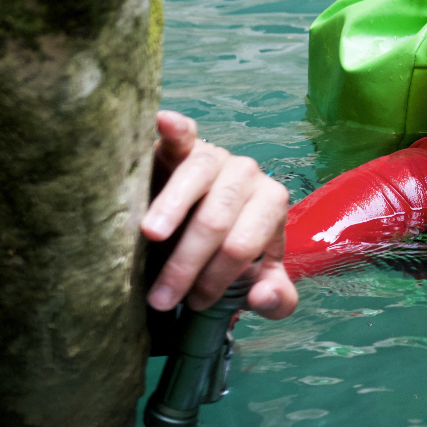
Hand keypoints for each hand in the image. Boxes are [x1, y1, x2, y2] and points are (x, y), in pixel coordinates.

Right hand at [143, 110, 297, 318]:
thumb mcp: (258, 280)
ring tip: (151, 236)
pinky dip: (175, 127)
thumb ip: (276, 297)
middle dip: (187, 263)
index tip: (193, 304)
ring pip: (197, 177)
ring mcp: (216, 156)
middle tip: (161, 298)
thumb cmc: (231, 252)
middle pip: (217, 218)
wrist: (206, 222)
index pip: (244, 245)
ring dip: (171, 210)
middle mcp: (248, 174)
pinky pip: (184, 133)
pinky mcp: (186, 144)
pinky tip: (164, 122)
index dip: (218, 277)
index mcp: (271, 204)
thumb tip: (262, 298)